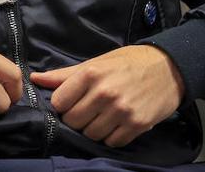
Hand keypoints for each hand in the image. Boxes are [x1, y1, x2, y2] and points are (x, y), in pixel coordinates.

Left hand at [30, 45, 184, 147]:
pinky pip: (113, 142)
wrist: (169, 68)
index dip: (63, 105)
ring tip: (101, 117)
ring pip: (91, 134)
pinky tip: (116, 124)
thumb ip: (64, 75)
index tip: (71, 102)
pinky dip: (111, 137)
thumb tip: (36, 80)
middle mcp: (105, 93)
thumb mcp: (94, 63)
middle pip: (73, 121)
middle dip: (76, 118)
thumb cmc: (127, 63)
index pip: (59, 103)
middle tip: (86, 111)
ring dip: (93, 129)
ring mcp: (122, 110)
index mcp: (90, 75)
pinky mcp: (138, 124)